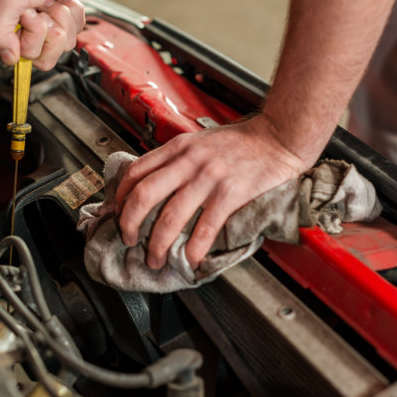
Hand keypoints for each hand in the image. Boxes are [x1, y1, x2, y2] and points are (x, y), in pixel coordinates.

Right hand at [0, 0, 84, 69]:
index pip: (22, 58)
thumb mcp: (5, 1)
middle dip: (50, 30)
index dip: (31, 40)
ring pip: (64, 44)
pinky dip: (73, 12)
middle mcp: (24, 31)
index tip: (29, 16)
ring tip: (51, 0)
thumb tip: (10, 59)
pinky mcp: (64, 20)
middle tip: (43, 9)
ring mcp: (47, 26)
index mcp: (3, 30)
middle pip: (46, 58)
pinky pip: (76, 31)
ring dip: (62, 18)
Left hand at [114, 115, 314, 269]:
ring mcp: (209, 177)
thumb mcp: (200, 142)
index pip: (136, 172)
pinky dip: (194, 247)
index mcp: (179, 147)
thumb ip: (177, 159)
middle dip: (130, 223)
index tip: (118, 214)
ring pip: (171, 216)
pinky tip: (190, 259)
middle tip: (129, 240)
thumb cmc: (242, 142)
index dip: (121, 197)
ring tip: (155, 258)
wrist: (278, 137)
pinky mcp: (231, 192)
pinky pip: (206, 225)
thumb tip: (154, 184)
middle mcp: (189, 161)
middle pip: (145, 195)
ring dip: (158, 243)